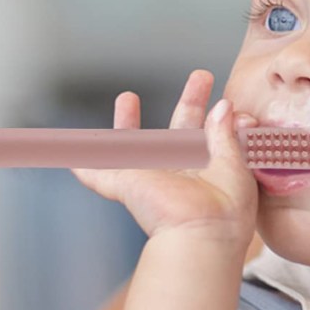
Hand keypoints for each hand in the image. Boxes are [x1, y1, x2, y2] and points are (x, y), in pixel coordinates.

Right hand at [72, 70, 259, 244]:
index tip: (226, 100)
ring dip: (128, 122)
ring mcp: (152, 178)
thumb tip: (224, 107)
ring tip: (126, 97)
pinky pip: (98, 175)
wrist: (201, 234)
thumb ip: (227, 135)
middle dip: (190, 101)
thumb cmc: (226, 209)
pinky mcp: (126, 183)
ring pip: (134, 146)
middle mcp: (182, 174)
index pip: (214, 137)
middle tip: (201, 75)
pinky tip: (73, 158)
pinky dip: (84, 166)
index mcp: (210, 171)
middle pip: (181, 131)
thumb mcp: (236, 165)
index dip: (219, 116)